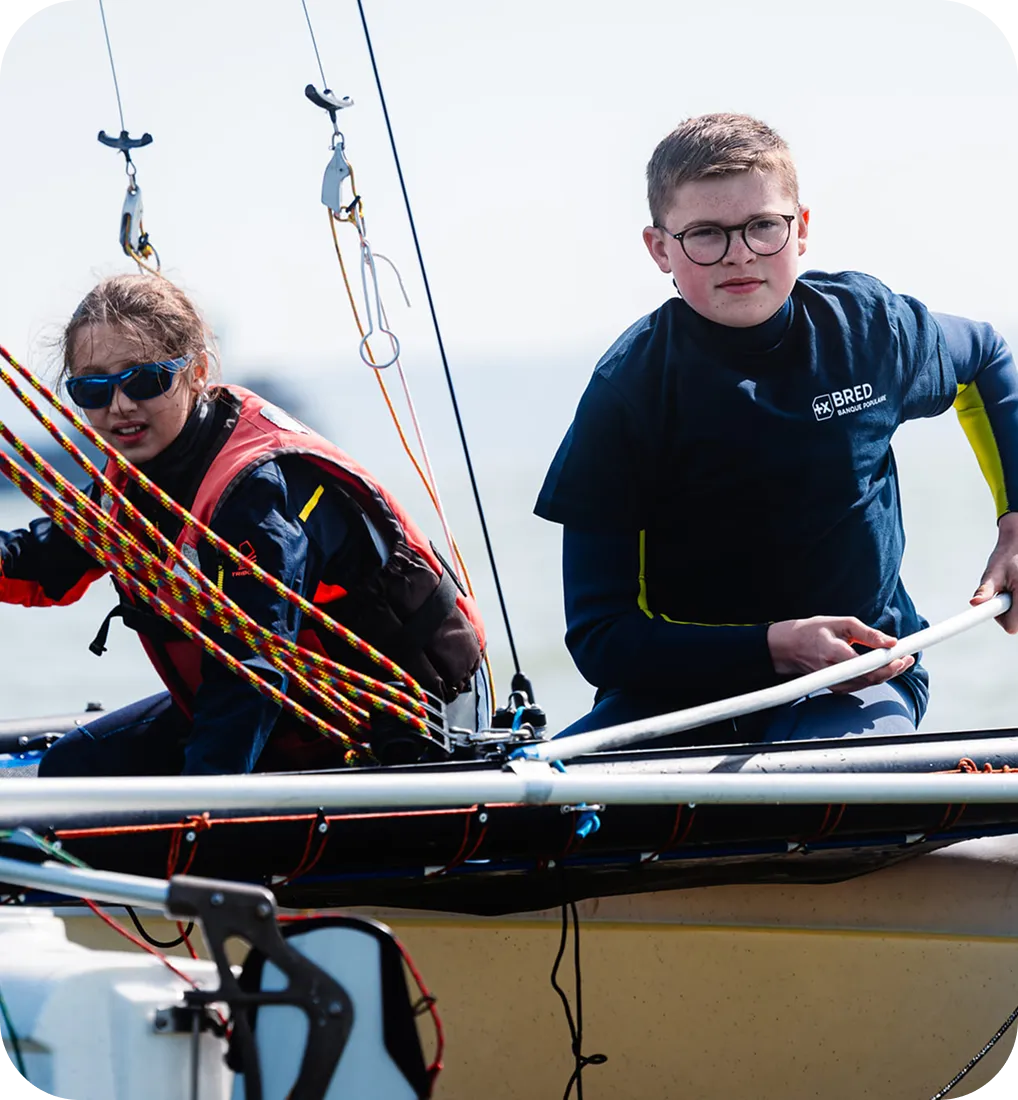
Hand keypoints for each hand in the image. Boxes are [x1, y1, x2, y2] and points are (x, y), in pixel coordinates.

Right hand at [767, 616, 913, 693]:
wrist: (789, 647)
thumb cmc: (814, 631)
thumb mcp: (841, 623)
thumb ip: (867, 633)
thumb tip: (891, 641)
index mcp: (831, 652)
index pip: (865, 664)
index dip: (886, 663)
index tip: (902, 654)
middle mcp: (832, 671)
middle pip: (870, 678)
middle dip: (892, 669)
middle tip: (907, 658)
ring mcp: (832, 682)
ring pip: (868, 683)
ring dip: (886, 674)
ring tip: (901, 660)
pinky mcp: (835, 688)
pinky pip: (861, 685)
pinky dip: (874, 677)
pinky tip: (883, 667)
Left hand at [971, 512, 1017, 632]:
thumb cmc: (1007, 557)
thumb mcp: (994, 572)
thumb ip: (986, 589)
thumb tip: (975, 602)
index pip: (1011, 626)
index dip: (999, 619)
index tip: (991, 607)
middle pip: (1016, 624)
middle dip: (1006, 611)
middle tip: (1003, 592)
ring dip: (1013, 607)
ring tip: (1012, 587)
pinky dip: (1017, 603)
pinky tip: (1017, 589)